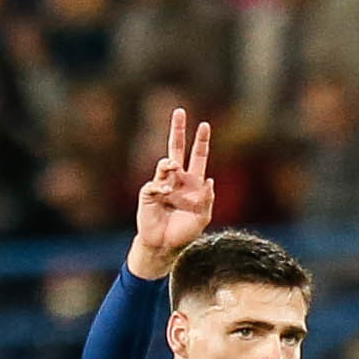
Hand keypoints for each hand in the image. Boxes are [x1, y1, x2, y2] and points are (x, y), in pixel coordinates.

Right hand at [127, 106, 217, 279]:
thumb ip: (207, 199)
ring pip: (165, 165)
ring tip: (173, 166)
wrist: (165, 246)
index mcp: (192, 183)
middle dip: (178, 130)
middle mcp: (177, 180)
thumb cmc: (184, 232)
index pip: (197, 156)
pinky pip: (154, 184)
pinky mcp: (149, 194)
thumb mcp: (202, 217)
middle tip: (179, 112)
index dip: (201, 141)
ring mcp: (162, 185)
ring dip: (169, 164)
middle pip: (176, 149)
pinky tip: (165, 194)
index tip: (205, 124)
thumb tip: (209, 180)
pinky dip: (160, 186)